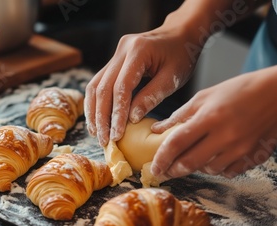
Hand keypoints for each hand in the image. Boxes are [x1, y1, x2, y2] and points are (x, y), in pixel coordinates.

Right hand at [84, 23, 198, 145]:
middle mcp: (122, 50)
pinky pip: (99, 83)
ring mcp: (115, 54)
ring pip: (95, 85)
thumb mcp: (172, 78)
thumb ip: (152, 96)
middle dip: (102, 116)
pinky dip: (96, 102)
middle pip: (103, 87)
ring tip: (97, 133)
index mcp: (138, 50)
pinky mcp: (114, 60)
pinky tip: (97, 119)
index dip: (117, 113)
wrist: (180, 33)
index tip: (117, 134)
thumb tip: (131, 119)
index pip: (121, 87)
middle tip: (105, 140)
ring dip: (94, 111)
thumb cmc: (182, 55)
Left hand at [150, 70, 276, 178]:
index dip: (161, 158)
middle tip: (166, 170)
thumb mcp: (206, 95)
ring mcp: (241, 150)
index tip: (154, 167)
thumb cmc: (241, 90)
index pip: (176, 144)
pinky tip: (215, 157)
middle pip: (189, 163)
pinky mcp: (253, 158)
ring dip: (196, 167)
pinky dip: (217, 168)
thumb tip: (156, 129)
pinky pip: (228, 172)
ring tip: (194, 157)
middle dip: (173, 170)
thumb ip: (180, 115)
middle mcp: (225, 136)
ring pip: (208, 170)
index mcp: (210, 117)